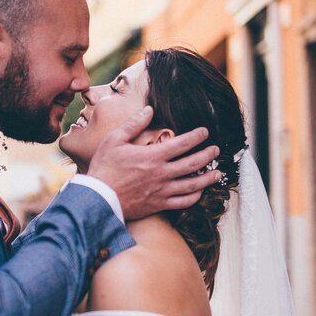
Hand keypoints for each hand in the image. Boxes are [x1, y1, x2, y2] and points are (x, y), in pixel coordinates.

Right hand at [87, 106, 220, 220]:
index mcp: (153, 156)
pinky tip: (199, 192)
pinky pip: (183, 203)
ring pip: (193, 185)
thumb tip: (149, 110)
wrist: (98, 199)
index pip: (182, 143)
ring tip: (217, 173)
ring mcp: (162, 190)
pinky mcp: (159, 204)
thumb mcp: (115, 140)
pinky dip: (194, 197)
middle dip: (208, 155)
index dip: (197, 136)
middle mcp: (162, 173)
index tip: (205, 131)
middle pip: (193, 163)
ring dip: (208, 178)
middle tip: (216, 150)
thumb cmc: (104, 168)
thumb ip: (134, 124)